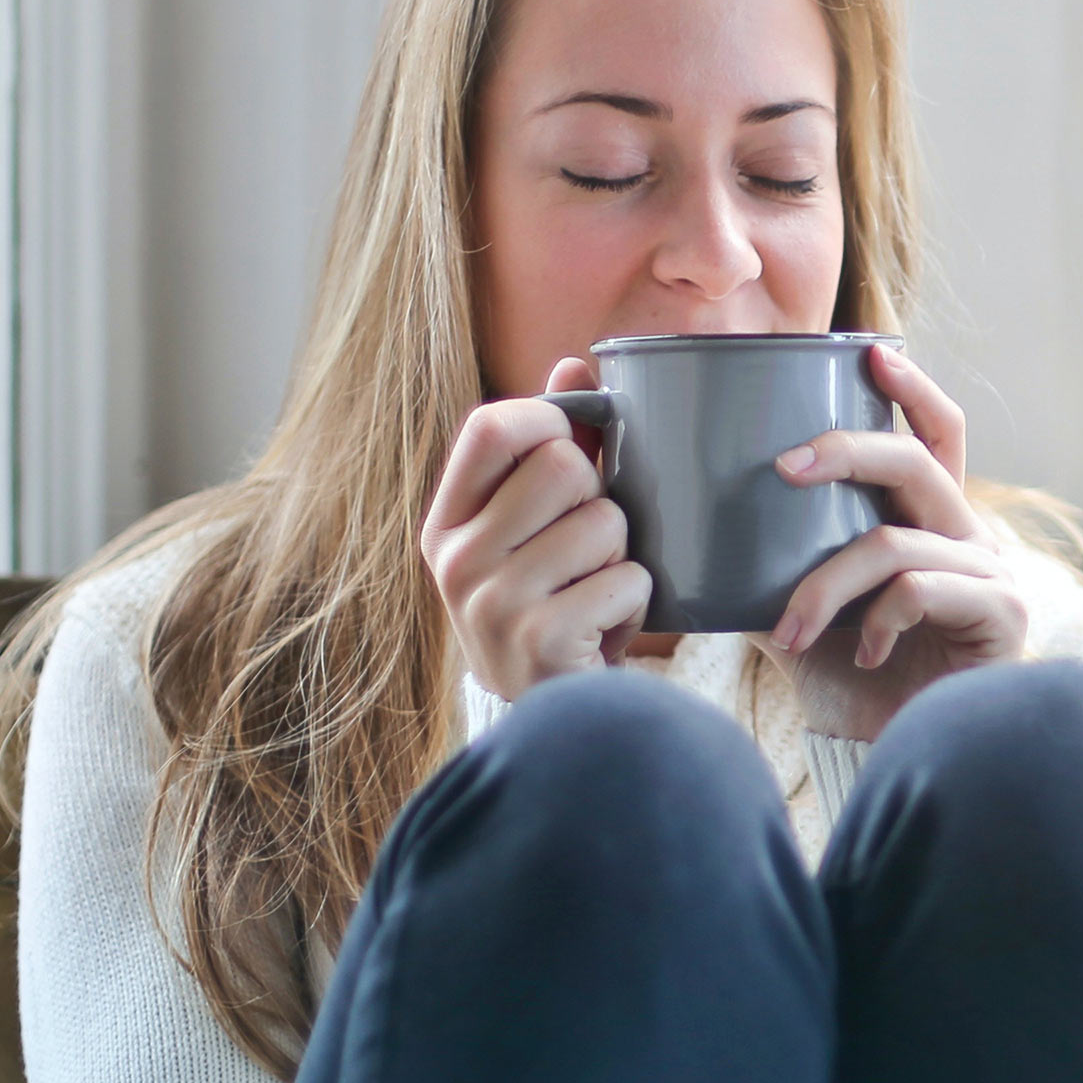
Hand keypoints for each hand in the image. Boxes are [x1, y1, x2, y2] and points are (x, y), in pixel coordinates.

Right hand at [419, 356, 650, 701]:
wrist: (551, 718)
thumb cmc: (549, 605)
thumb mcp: (532, 530)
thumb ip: (550, 446)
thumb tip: (573, 364)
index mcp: (446, 523)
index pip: (491, 426)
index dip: (549, 420)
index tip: (573, 446)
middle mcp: (456, 560)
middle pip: (563, 466)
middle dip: (600, 500)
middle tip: (589, 546)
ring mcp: (492, 603)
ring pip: (605, 522)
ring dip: (623, 555)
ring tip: (597, 591)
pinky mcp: (540, 641)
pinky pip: (628, 579)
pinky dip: (636, 602)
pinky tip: (606, 628)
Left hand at [762, 344, 1027, 740]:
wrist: (900, 760)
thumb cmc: (857, 686)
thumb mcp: (800, 614)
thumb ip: (767, 569)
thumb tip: (686, 532)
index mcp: (931, 523)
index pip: (937, 436)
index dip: (912, 390)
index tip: (871, 353)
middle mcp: (970, 538)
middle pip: (914, 461)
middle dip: (844, 451)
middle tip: (781, 467)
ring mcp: (991, 574)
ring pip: (893, 541)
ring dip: (826, 586)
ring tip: (789, 632)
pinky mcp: (1001, 615)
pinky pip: (919, 588)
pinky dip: (875, 619)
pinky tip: (862, 654)